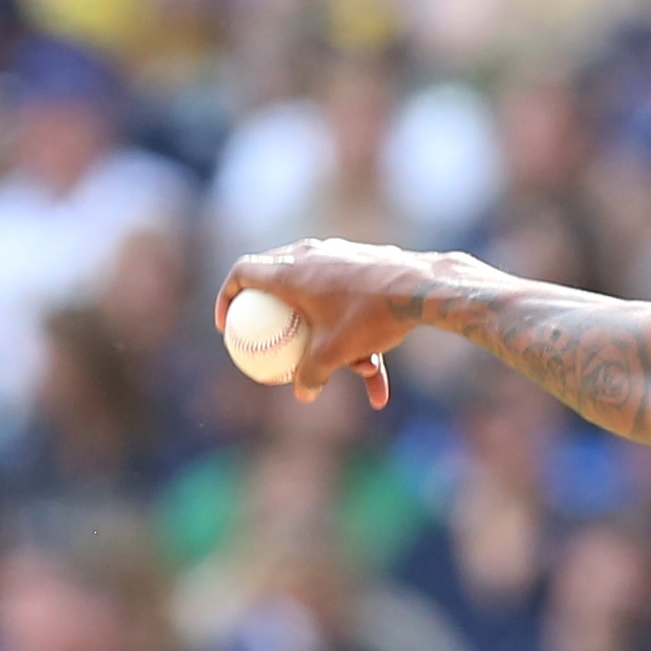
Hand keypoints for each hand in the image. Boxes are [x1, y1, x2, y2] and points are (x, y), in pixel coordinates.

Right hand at [218, 239, 442, 408]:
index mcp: (289, 271)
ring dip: (336, 340)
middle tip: (276, 340)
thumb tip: (303, 394)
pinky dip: (359, 334)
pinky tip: (379, 377)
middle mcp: (308, 256)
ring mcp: (336, 256)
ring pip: (321, 300)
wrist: (423, 287)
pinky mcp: (363, 264)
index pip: (242, 272)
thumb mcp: (336, 350)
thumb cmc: (371, 315)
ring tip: (361, 374)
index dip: (227, 298)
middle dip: (278, 318)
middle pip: (277, 283)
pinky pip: (349, 300)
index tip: (229, 326)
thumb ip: (312, 373)